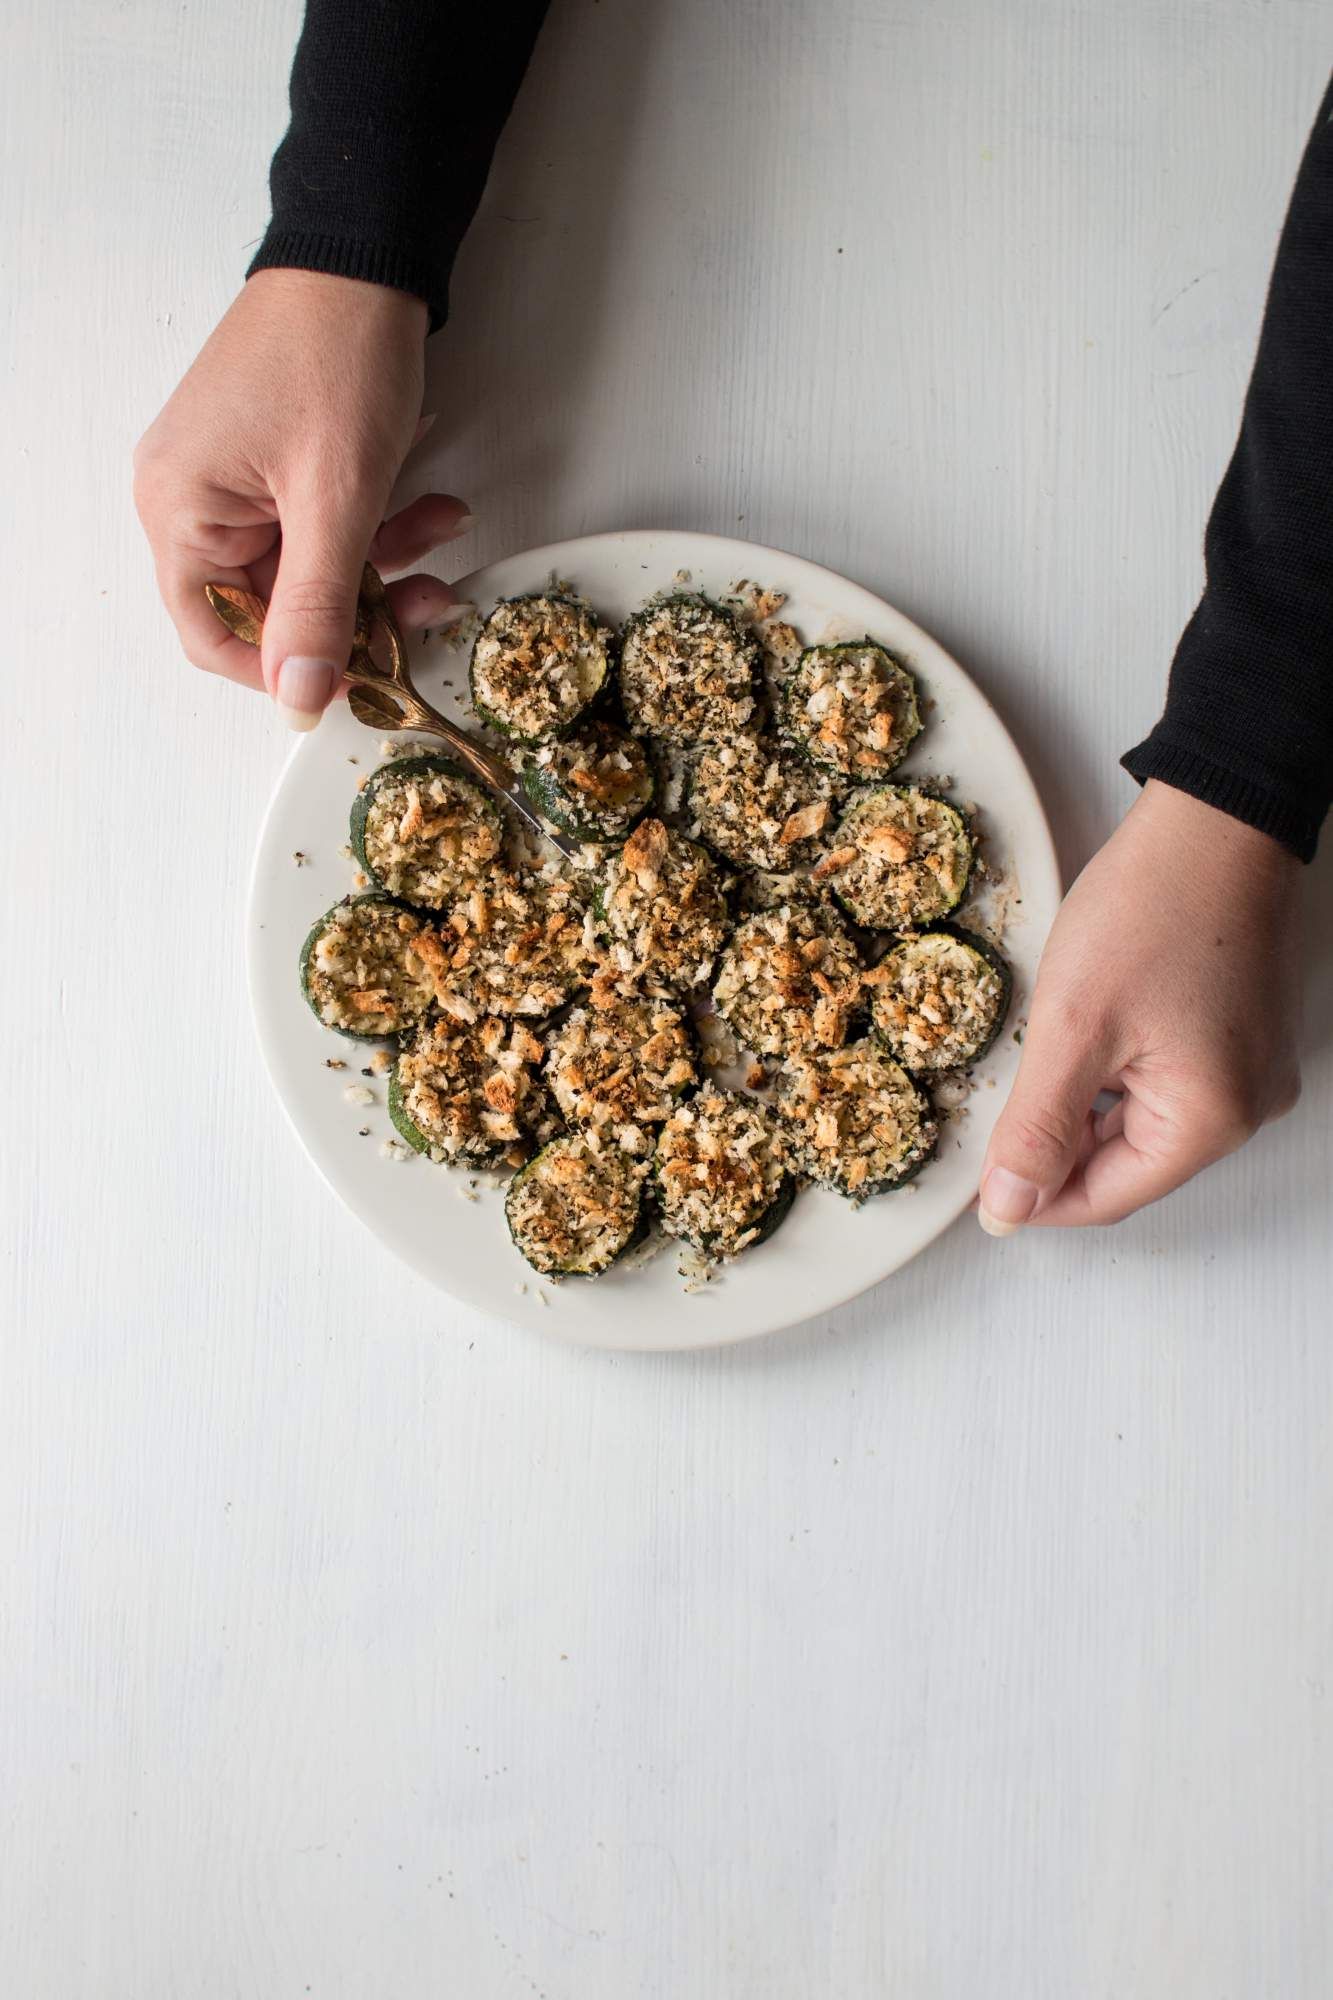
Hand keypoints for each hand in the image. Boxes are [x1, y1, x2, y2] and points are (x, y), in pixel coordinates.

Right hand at [133, 269, 470, 727]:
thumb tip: (300, 696)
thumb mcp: (337, 500)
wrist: (363, 252)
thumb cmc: (335, 352)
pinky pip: (323, 521)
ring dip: (384, 559)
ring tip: (444, 528)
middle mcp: (190, 496)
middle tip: (428, 599)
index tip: (352, 676)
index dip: (283, 667)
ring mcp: (233, 476)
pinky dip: (378, 521)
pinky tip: (431, 499)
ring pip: (311, 564)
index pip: (212, 633)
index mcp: (178, 509)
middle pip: (271, 601)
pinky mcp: (274, 459)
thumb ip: (317, 608)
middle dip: (360, 602)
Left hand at [978, 780, 1302, 1231]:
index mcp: (1211, 1121)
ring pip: (1140, 1121)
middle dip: (1059, 1140)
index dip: (1035, 1197)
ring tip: (1055, 1038)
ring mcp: (1248, 1073)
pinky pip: (1164, 1081)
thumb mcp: (1073, 1027)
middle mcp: (1245, 1109)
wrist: (1211, 821)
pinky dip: (1115, 1069)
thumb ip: (1037, 1129)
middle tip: (1005, 1094)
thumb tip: (1008, 1210)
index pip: (1106, 1197)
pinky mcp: (1240, 1038)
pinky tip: (1091, 1026)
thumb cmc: (1151, 909)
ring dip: (1083, 1100)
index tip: (981, 1188)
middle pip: (1126, 1162)